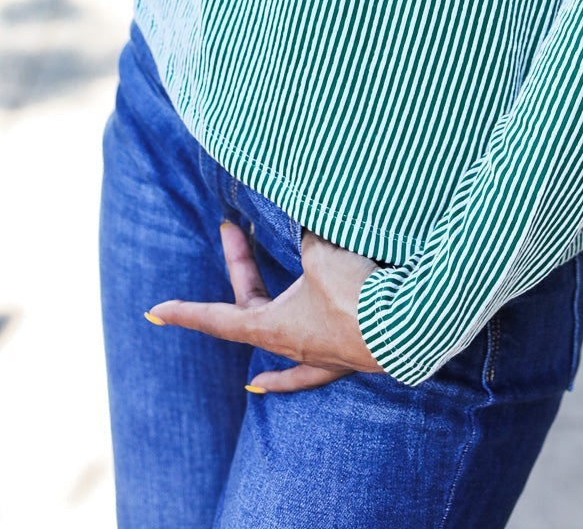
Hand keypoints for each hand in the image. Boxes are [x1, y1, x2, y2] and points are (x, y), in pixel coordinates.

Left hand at [146, 220, 389, 393]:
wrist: (407, 327)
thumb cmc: (354, 292)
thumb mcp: (322, 251)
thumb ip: (309, 232)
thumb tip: (308, 220)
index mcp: (273, 327)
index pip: (218, 318)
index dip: (185, 311)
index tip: (153, 311)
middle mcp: (290, 345)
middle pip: (250, 307)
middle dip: (240, 265)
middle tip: (231, 226)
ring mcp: (319, 355)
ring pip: (278, 341)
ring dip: (264, 314)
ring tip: (247, 303)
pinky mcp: (349, 357)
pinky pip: (309, 372)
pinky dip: (285, 377)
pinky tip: (262, 383)